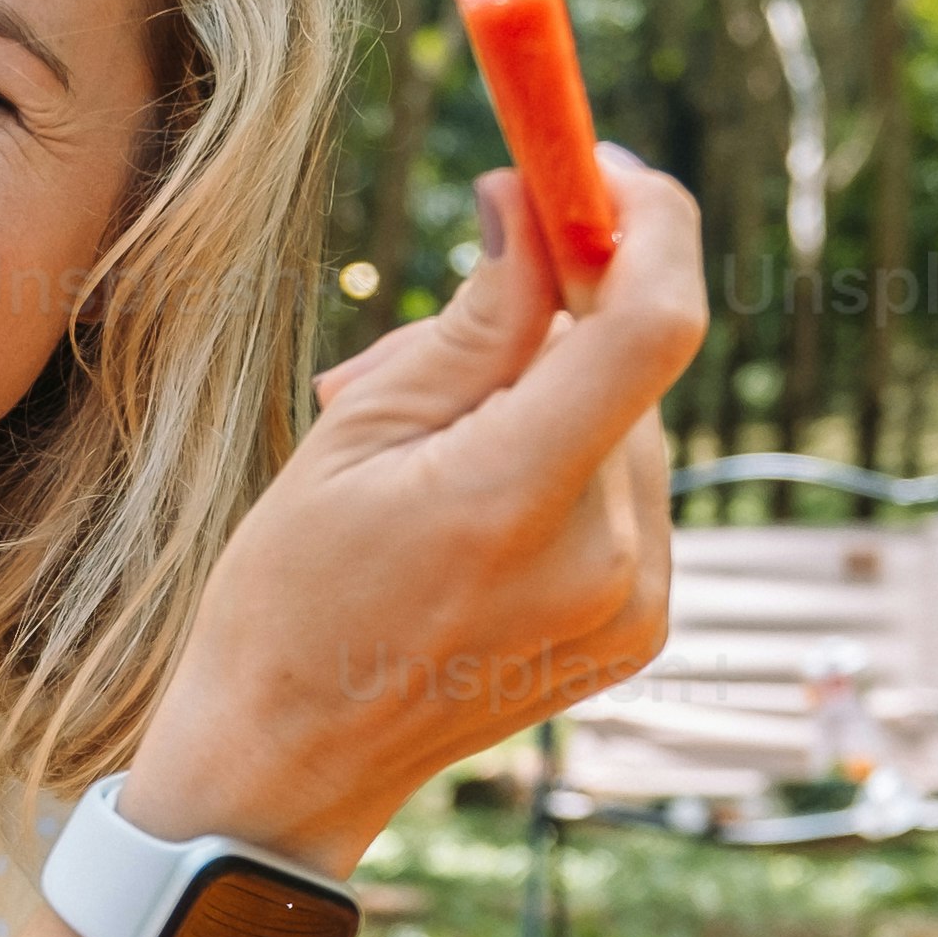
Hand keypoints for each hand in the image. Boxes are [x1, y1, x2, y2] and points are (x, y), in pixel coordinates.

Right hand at [125, 150, 704, 871]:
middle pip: (625, 368)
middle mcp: (603, 562)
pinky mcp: (641, 632)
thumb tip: (536, 203)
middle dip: (542, 323)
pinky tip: (465, 514)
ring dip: (543, 402)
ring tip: (417, 459)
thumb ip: (474, 318)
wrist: (287, 770)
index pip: (651, 325)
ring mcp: (634, 607)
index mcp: (514, 503)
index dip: (642, 220)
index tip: (590, 166)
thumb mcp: (358, 434)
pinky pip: (629, 495)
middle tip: (412, 355)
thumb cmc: (289, 598)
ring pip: (627, 428)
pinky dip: (564, 468)